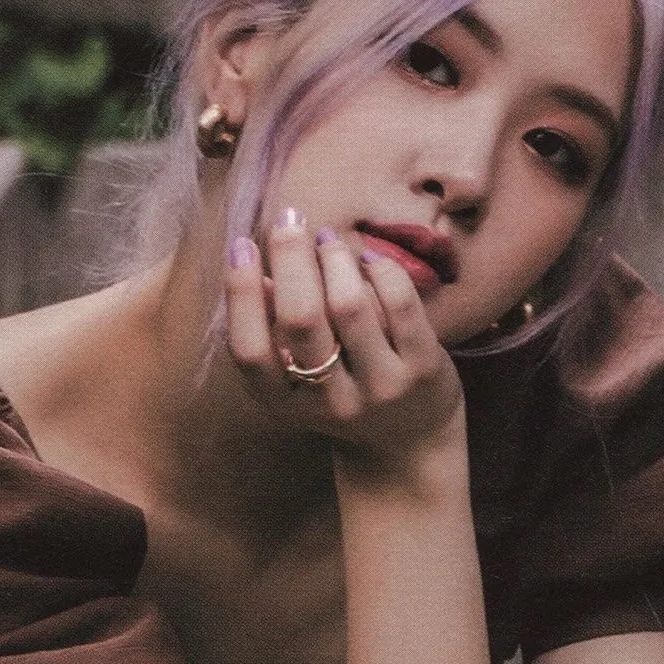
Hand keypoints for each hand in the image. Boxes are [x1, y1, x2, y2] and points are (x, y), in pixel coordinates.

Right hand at [223, 210, 463, 474]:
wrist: (410, 443)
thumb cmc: (342, 391)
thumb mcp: (296, 377)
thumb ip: (271, 328)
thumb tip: (246, 264)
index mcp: (286, 405)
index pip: (251, 352)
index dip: (241, 294)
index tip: (241, 247)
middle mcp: (331, 403)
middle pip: (302, 319)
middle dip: (291, 258)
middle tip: (289, 220)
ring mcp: (380, 389)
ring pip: (350, 306)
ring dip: (334, 259)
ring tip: (328, 242)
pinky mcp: (422, 370)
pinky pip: (398, 303)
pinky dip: (379, 269)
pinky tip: (368, 261)